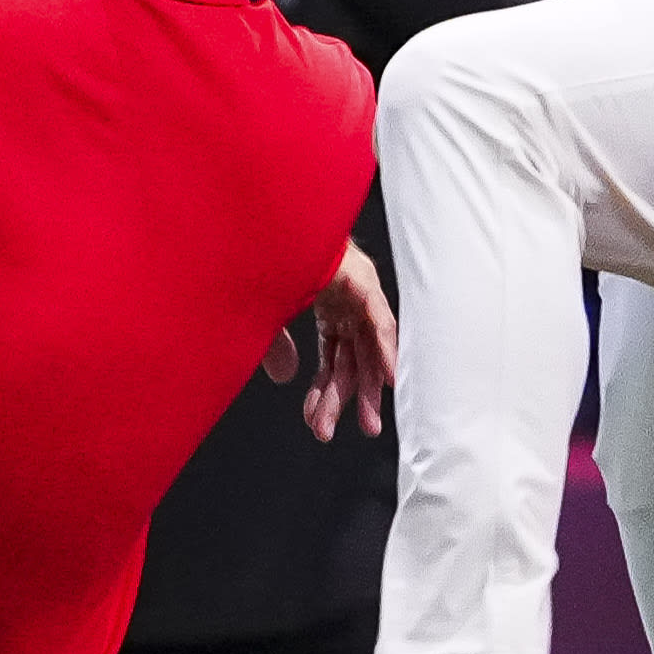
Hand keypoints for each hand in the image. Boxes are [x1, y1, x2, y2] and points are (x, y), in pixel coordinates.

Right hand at [259, 241, 398, 438]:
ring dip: (370, 386)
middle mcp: (346, 304)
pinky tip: (389, 378)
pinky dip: (385, 349)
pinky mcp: (360, 279)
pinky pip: (378, 320)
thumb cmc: (264, 258)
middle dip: (353, 399)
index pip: (331, 360)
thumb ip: (276, 348)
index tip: (321, 425)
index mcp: (326, 309)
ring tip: (370, 423)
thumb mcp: (264, 317)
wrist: (264, 221)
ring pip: (369, 347)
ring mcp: (356, 291)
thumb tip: (284, 379)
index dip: (326, 394)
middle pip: (354, 360)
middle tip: (361, 432)